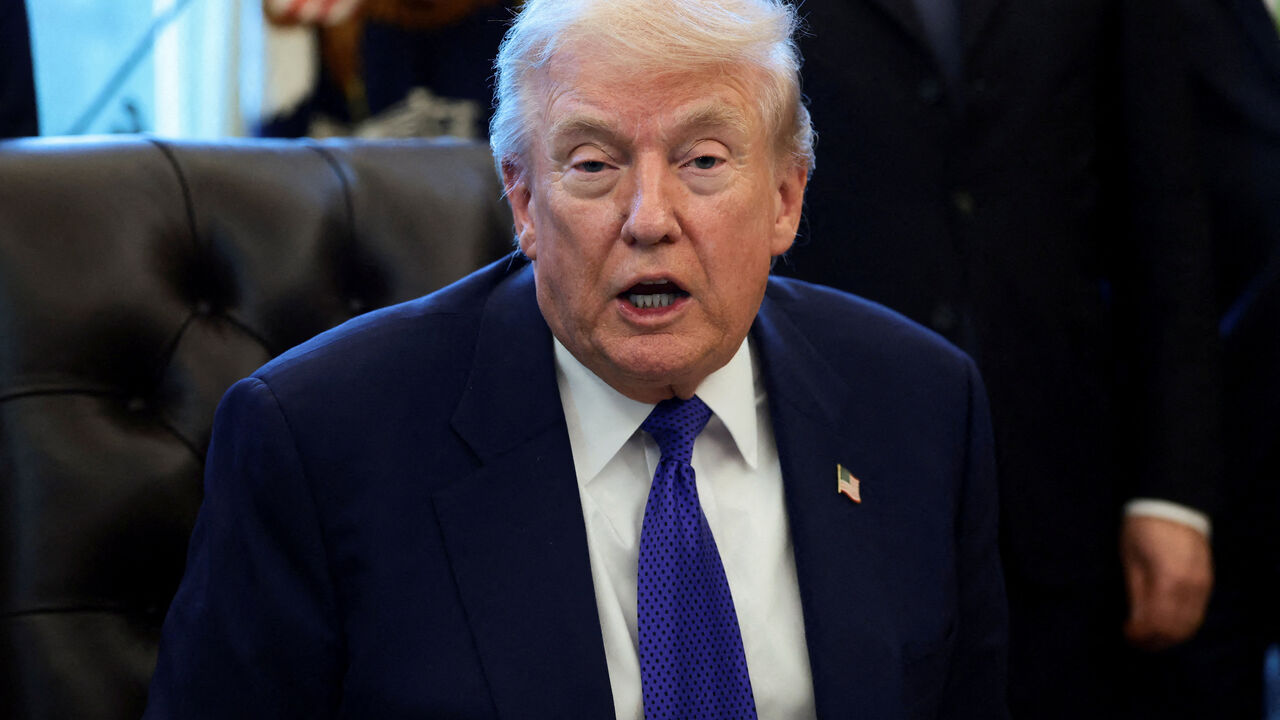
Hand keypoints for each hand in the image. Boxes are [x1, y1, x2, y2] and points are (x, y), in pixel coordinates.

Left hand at [1120, 515, 1212, 650]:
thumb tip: (1135, 621)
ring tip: (1149, 637)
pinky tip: (1166, 625)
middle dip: (1154, 641)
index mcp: (1167, 580)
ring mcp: (1203, 586)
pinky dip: (1182, 626)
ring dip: (1169, 637)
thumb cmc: (1143, 528)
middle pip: (1175, 630)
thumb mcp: (1130, 558)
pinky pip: (1198, 614)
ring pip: (1190, 626)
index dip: (1139, 635)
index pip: (1155, 622)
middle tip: (1135, 641)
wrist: (1173, 503)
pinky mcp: (1208, 583)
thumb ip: (1136, 592)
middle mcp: (1190, 588)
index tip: (1125, 634)